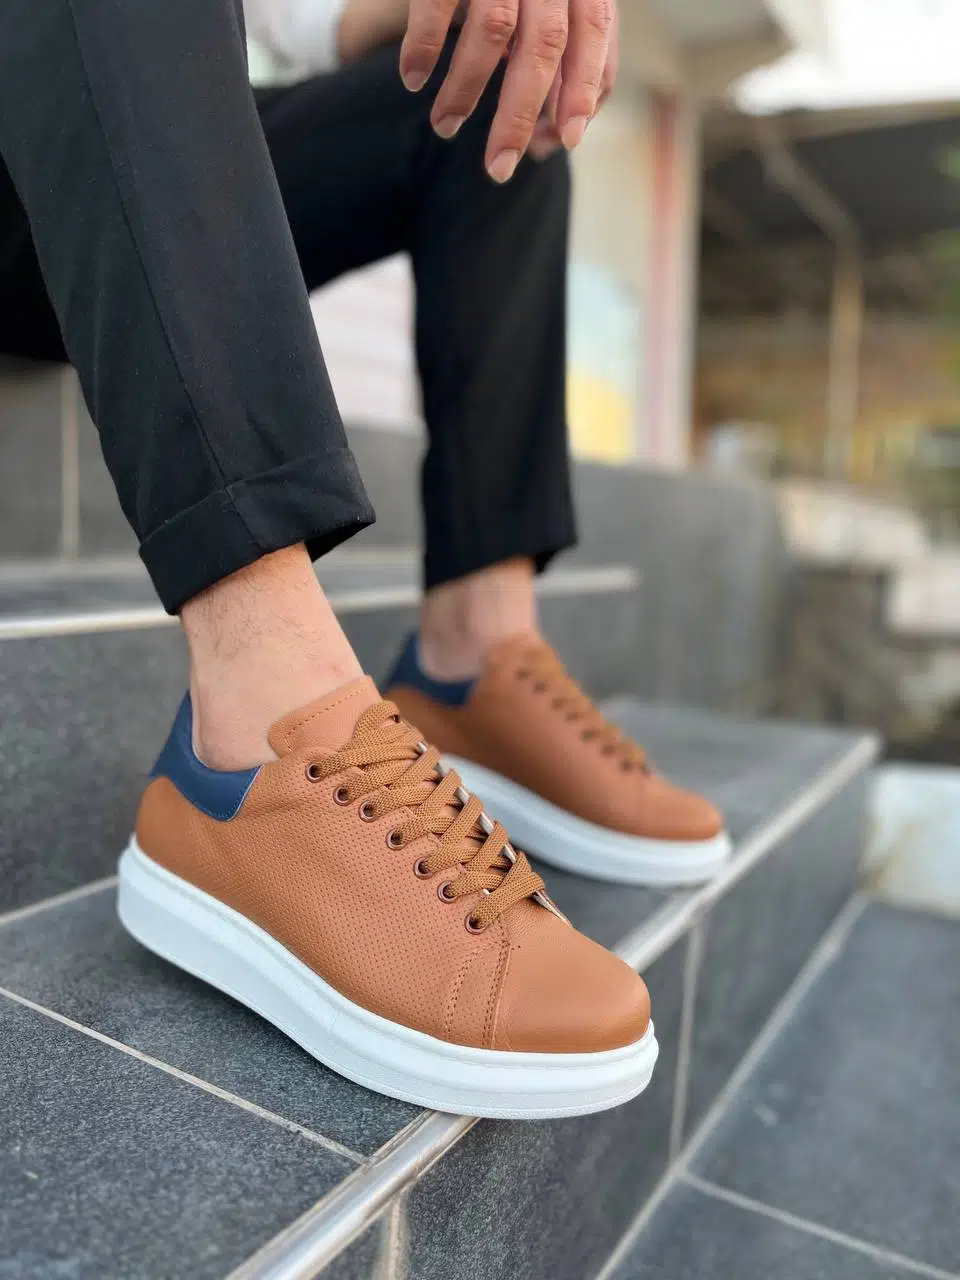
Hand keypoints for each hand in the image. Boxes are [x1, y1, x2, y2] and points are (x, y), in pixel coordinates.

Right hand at [399, 0, 616, 181]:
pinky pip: (437, 4)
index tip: (564, 141)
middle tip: (497, 169)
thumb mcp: (550, 5)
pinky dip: (425, 47)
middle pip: (545, 47)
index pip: (596, 37)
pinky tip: (414, 80)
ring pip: (494, 32)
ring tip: (444, 127)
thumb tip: (547, 144)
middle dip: (520, 116)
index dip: (582, 91)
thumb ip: (559, 61)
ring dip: (467, 90)